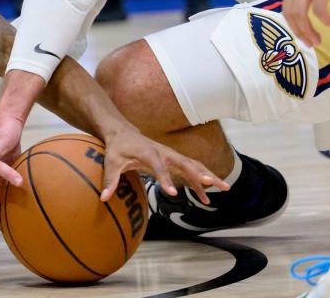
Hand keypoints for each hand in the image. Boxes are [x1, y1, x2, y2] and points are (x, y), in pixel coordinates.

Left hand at [99, 125, 229, 202]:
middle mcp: (164, 152)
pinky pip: (190, 171)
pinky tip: (206, 198)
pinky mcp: (173, 160)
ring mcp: (171, 155)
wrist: (123, 132)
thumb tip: (104, 199)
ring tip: (225, 188)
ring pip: (194, 165)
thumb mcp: (111, 162)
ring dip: (209, 176)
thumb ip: (110, 180)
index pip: (159, 166)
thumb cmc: (117, 147)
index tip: (172, 194)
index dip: (165, 179)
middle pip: (186, 163)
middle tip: (215, 184)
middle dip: (201, 174)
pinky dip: (200, 182)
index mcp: (149, 152)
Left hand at [284, 0, 329, 46]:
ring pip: (301, 14)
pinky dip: (325, 20)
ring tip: (319, 40)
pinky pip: (320, 8)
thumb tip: (313, 1)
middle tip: (312, 43)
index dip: (293, 25)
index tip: (304, 36)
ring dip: (309, 31)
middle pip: (290, 14)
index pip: (286, 7)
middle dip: (300, 33)